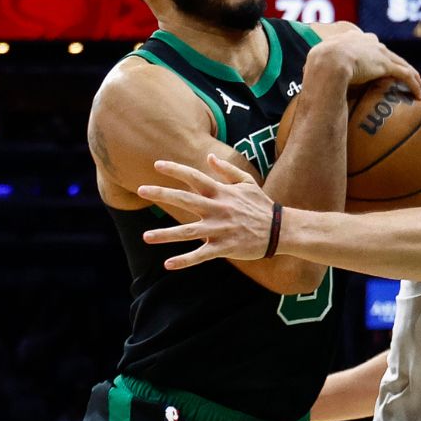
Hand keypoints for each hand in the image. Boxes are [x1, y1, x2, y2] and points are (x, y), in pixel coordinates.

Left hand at [137, 155, 276, 269]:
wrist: (280, 230)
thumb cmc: (262, 205)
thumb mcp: (247, 182)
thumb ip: (227, 170)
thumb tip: (209, 155)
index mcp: (221, 192)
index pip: (195, 177)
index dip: (176, 170)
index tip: (157, 165)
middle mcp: (217, 209)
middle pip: (185, 199)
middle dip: (162, 194)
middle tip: (140, 190)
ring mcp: (219, 229)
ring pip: (188, 232)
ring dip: (166, 235)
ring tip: (146, 236)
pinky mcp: (224, 248)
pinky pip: (201, 255)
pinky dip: (185, 261)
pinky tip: (168, 264)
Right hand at [309, 29, 420, 96]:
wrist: (327, 61)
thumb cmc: (316, 64)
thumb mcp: (314, 64)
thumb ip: (315, 71)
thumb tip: (308, 85)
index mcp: (350, 39)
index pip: (367, 44)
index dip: (374, 52)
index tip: (379, 59)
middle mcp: (367, 42)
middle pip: (387, 52)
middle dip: (396, 62)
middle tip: (404, 71)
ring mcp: (378, 52)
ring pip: (401, 63)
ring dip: (412, 74)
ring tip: (419, 84)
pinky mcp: (386, 64)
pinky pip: (405, 75)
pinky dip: (413, 85)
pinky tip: (419, 95)